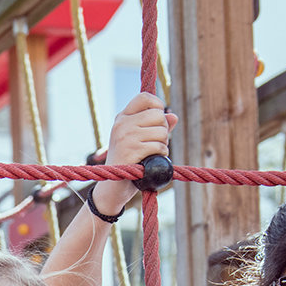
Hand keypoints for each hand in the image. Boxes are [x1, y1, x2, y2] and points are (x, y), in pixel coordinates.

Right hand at [90, 92, 175, 220]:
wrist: (111, 188)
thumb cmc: (128, 163)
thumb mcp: (139, 141)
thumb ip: (157, 127)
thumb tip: (173, 117)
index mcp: (122, 118)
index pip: (144, 97)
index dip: (157, 104)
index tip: (158, 118)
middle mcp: (121, 124)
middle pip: (158, 114)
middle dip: (163, 130)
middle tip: (155, 143)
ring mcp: (125, 137)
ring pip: (161, 131)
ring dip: (163, 145)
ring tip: (152, 154)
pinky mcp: (131, 151)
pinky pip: (159, 146)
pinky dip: (161, 155)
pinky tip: (152, 161)